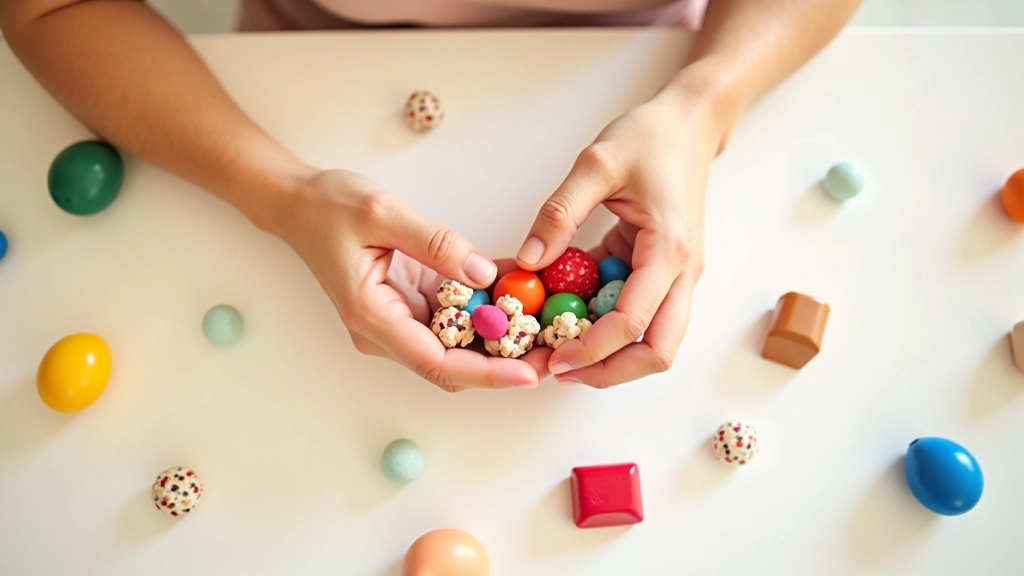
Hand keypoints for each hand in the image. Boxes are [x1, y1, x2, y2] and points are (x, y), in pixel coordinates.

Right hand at [269, 169, 550, 391]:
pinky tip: (527, 294)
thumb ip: (434, 243)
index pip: (438, 361)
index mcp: (373, 316)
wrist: (298, 204)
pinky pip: (457, 316)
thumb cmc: (329, 207)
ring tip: (552, 328)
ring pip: (460, 344)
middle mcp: (387, 329)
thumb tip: (483, 274)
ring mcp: (400, 318)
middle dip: (506, 362)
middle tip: (555, 352)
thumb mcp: (381, 213)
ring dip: (503, 338)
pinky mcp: (412, 303)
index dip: (487, 372)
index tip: (528, 373)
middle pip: (455, 363)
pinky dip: (489, 309)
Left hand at [516, 92, 722, 387]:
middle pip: (658, 352)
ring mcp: (676, 277)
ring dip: (612, 357)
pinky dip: (609, 328)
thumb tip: (527, 262)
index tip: (553, 357)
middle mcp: (681, 273)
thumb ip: (559, 213)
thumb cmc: (650, 138)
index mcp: (668, 251)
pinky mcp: (663, 272)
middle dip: (610, 372)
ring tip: (562, 353)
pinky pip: (640, 315)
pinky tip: (572, 318)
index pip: (633, 323)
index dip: (592, 349)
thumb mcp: (596, 163)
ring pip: (654, 341)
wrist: (690, 124)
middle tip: (561, 371)